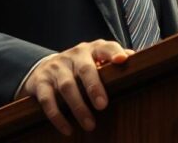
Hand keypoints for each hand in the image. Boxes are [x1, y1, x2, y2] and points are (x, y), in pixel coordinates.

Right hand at [18, 40, 133, 135]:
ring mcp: (56, 68)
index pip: (105, 47)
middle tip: (103, 106)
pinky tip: (68, 129)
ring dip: (78, 107)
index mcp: (91, 49)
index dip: (113, 52)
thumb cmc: (78, 67)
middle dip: (94, 87)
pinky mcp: (40, 82)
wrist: (43, 68)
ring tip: (90, 125)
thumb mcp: (95, 60)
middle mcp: (73, 56)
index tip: (122, 60)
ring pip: (67, 86)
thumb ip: (113, 62)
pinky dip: (57, 116)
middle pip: (85, 69)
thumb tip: (136, 60)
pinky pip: (47, 100)